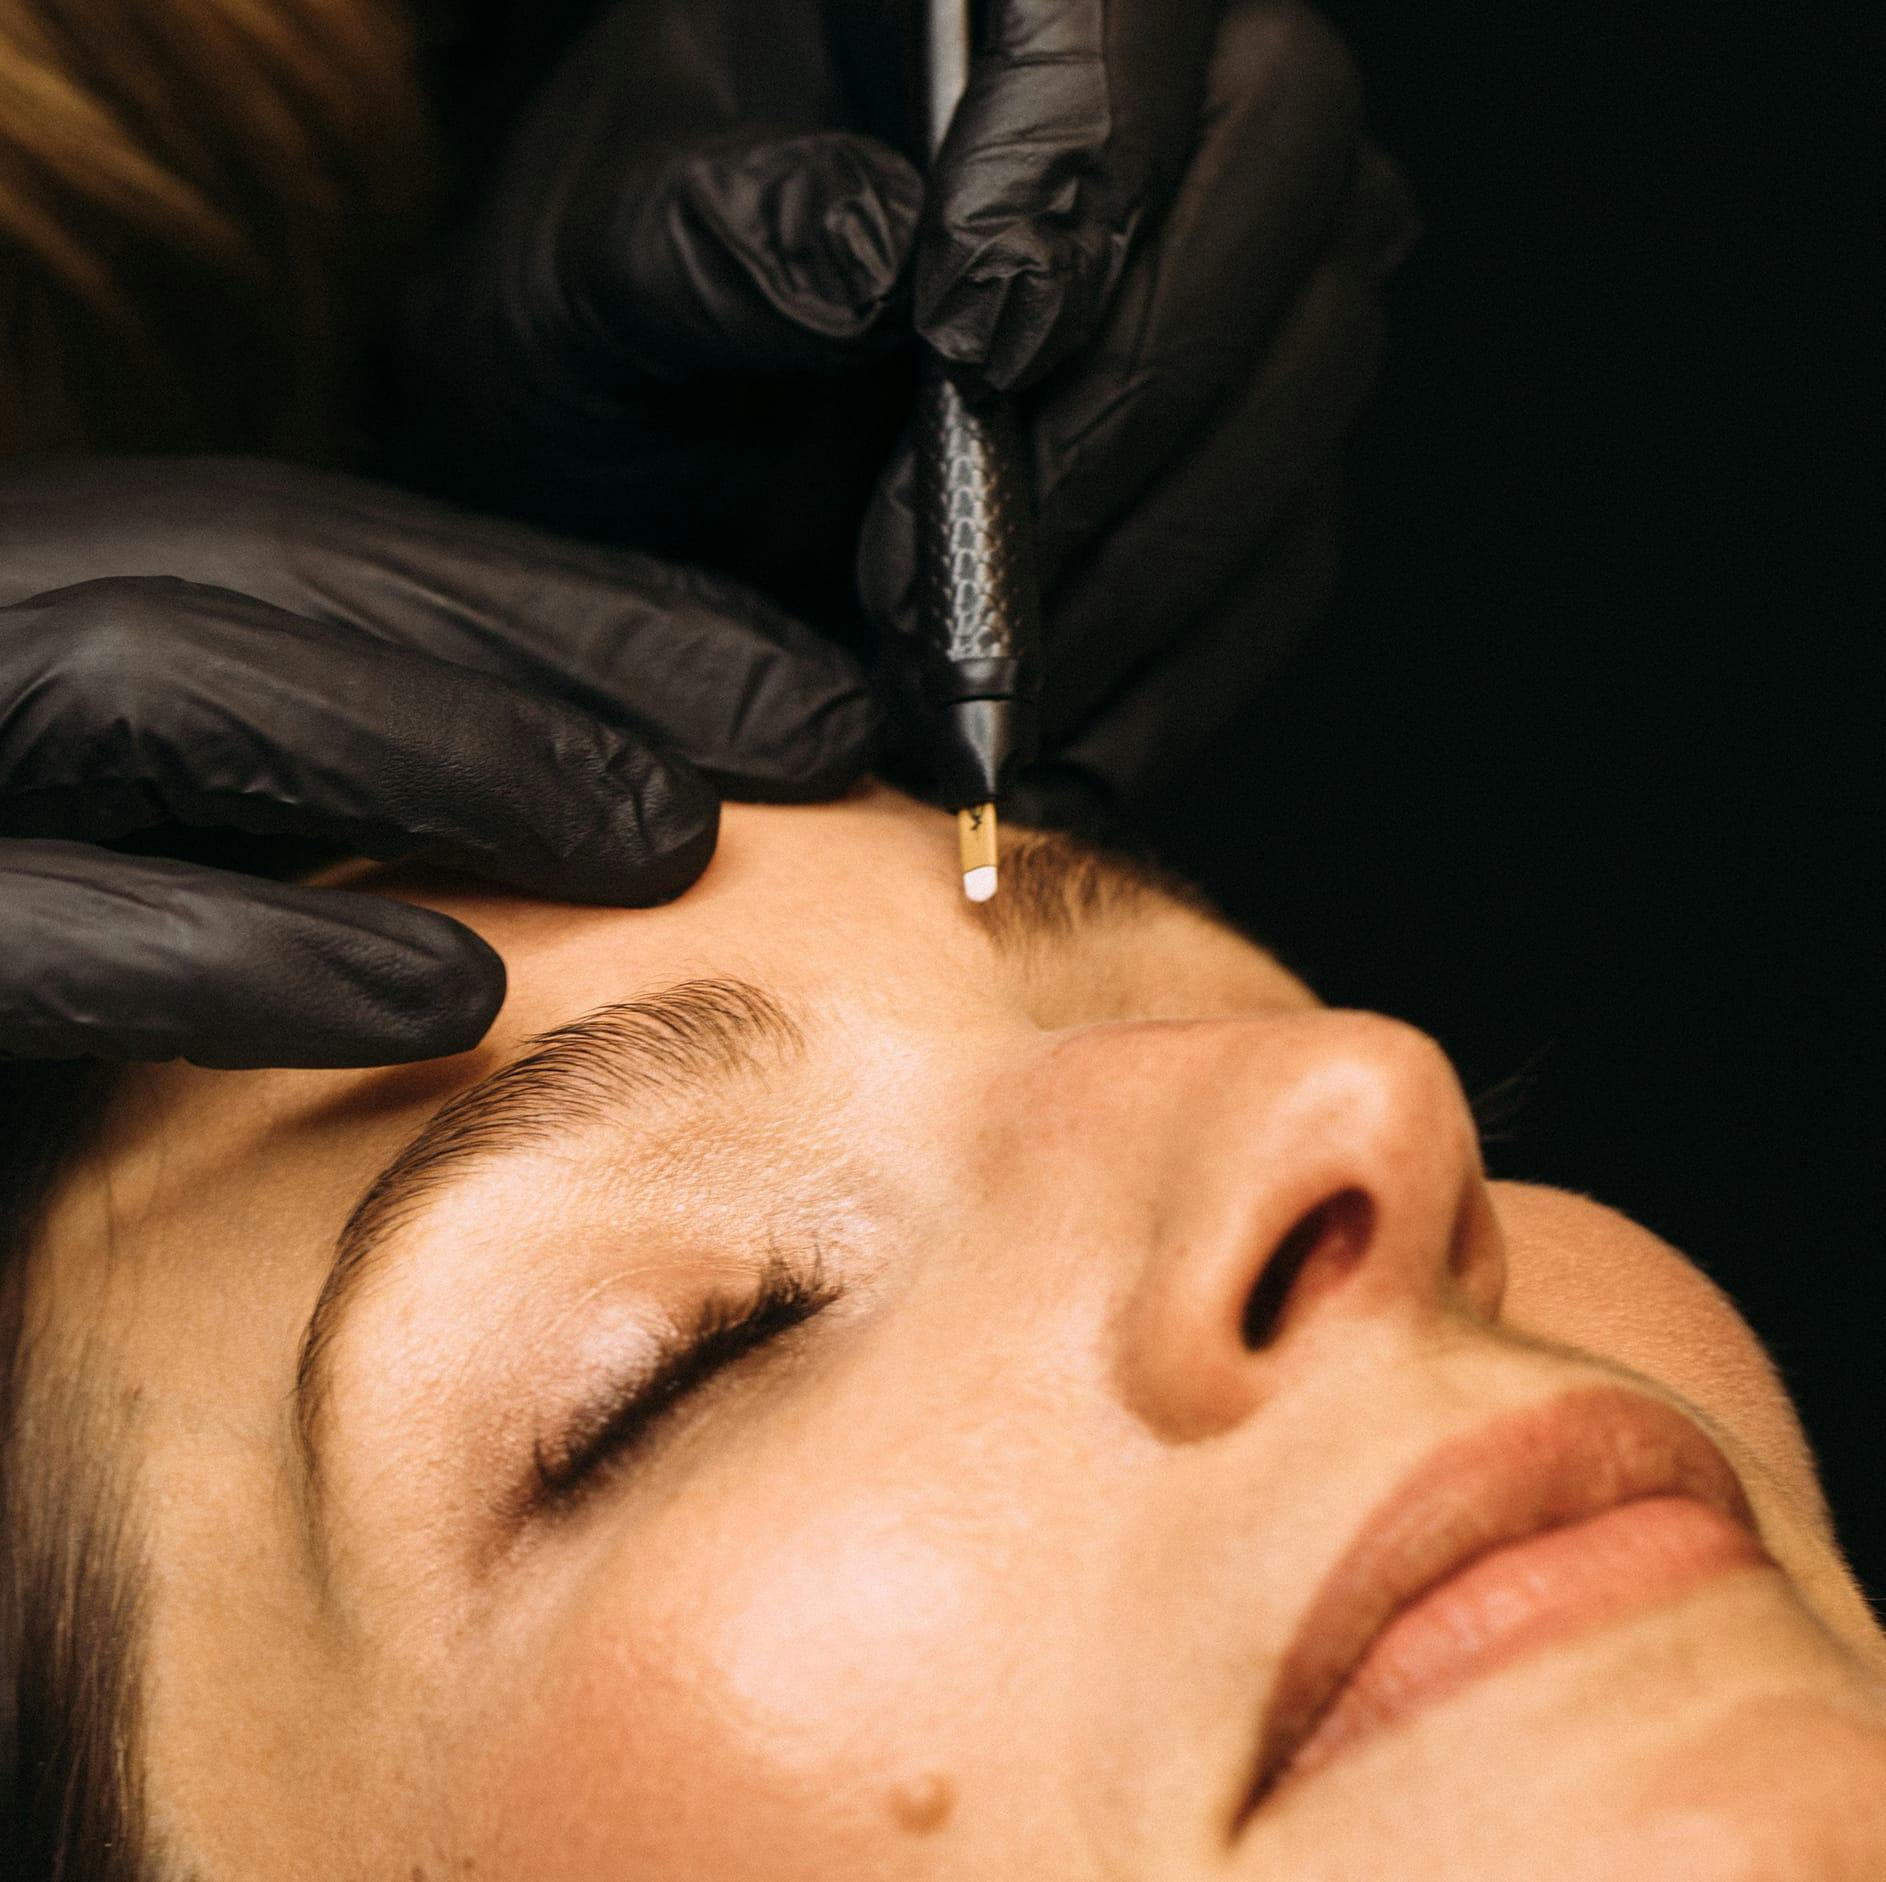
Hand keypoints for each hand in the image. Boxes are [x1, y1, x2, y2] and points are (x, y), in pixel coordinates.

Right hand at [0, 458, 877, 1065]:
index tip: (785, 678)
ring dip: (445, 745)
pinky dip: (242, 952)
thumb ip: (315, 809)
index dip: (568, 596)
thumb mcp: (154, 863)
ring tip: (668, 841)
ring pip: (153, 680)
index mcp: (25, 619)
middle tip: (806, 733)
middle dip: (553, 639)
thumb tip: (628, 802)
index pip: (315, 550)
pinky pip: (22, 932)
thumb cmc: (2, 1003)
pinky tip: (450, 1002)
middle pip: (263, 570)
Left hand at [398, 0, 1416, 799]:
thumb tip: (867, 250)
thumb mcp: (594, 278)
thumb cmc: (621, 338)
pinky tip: (1058, 750)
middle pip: (1294, 158)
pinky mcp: (1253, 454)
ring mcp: (1239, 276)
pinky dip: (1185, 675)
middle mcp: (1167, 99)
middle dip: (1132, 384)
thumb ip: (699, 238)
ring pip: (1319, 364)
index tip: (970, 335)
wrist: (659, 475)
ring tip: (977, 678)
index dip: (1088, 145)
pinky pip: (1294, 551)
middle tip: (960, 547)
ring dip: (1152, 553)